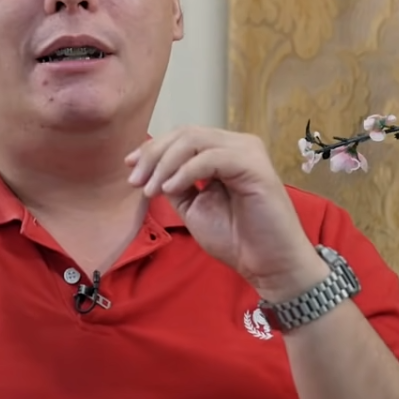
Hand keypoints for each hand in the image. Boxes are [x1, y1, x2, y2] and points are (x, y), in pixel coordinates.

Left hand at [125, 126, 328, 300]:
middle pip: (186, 133)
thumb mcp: (195, 207)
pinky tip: (169, 189)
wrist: (269, 264)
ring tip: (150, 189)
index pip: (184, 136)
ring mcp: (248, 152)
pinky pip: (210, 158)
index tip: (130, 168)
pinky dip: (184, 171)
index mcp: (225, 152)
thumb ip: (177, 184)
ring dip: (165, 164)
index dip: (153, 149)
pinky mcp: (254, 165)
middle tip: (135, 180)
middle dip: (154, 155)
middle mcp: (238, 145)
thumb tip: (152, 169)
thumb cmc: (237, 239)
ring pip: (195, 140)